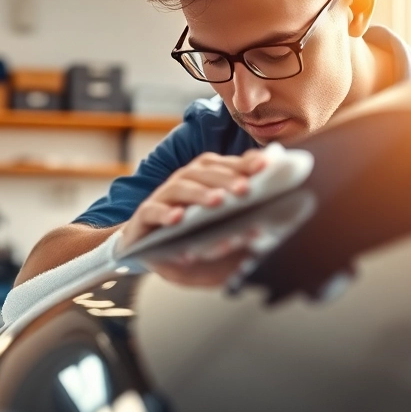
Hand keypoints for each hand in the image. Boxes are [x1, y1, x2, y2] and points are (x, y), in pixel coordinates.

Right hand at [116, 149, 268, 253]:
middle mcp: (184, 181)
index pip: (226, 164)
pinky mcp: (144, 216)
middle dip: (227, 179)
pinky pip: (153, 211)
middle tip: (245, 189)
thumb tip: (266, 225)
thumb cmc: (190, 236)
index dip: (245, 163)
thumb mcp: (218, 228)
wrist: (147, 249)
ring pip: (181, 188)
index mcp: (205, 178)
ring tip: (217, 201)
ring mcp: (163, 197)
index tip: (265, 165)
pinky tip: (178, 218)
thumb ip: (240, 218)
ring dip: (200, 193)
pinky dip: (165, 213)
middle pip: (205, 172)